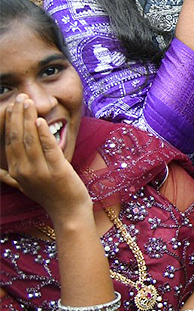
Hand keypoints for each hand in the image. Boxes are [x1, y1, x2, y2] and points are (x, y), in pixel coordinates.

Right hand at [0, 95, 89, 216]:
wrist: (68, 212)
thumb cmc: (48, 196)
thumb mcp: (24, 187)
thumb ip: (8, 177)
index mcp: (16, 172)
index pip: (9, 142)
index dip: (9, 122)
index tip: (11, 105)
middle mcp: (25, 171)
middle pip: (17, 137)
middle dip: (17, 115)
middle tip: (20, 98)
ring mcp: (41, 171)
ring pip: (30, 140)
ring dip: (28, 119)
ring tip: (28, 103)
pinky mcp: (58, 170)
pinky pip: (49, 149)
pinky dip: (43, 134)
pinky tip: (41, 120)